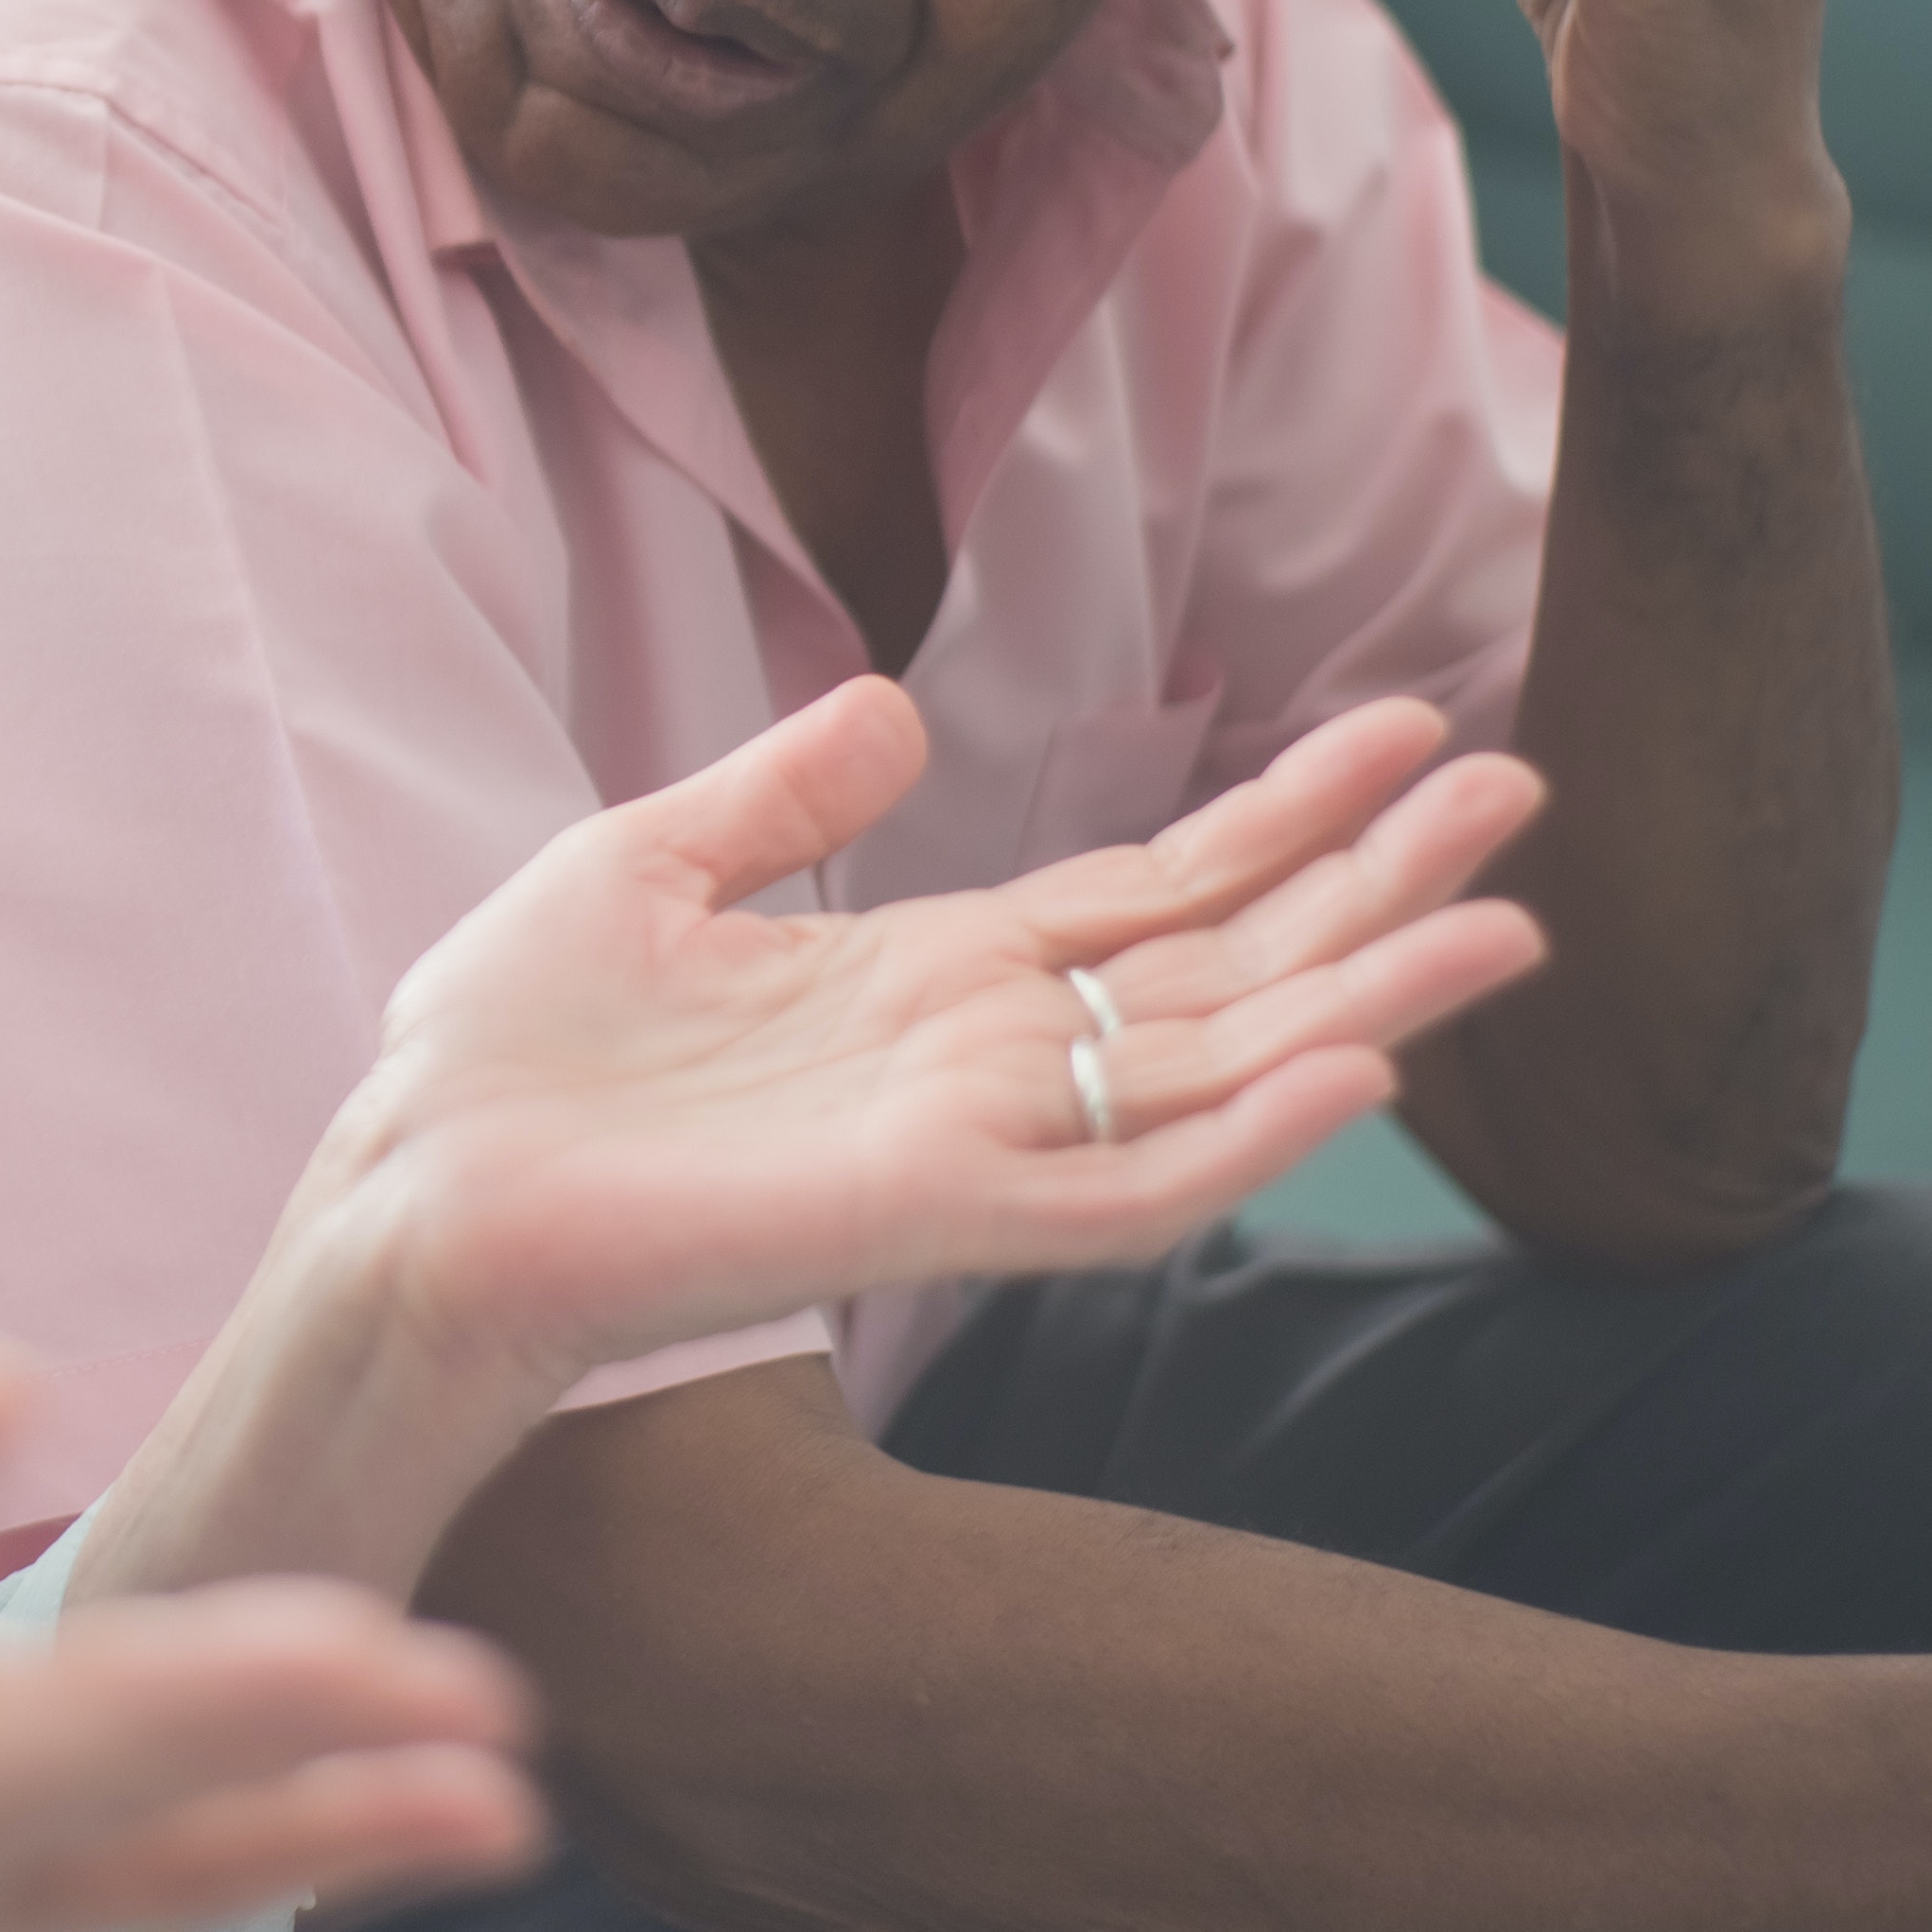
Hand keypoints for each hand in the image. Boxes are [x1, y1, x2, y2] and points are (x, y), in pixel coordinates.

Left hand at [318, 680, 1546, 1374]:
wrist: (404, 1191)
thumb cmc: (499, 1061)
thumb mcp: (644, 866)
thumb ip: (783, 794)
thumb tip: (898, 714)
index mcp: (926, 980)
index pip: (1155, 892)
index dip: (1285, 813)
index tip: (1415, 726)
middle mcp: (980, 1064)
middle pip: (1229, 966)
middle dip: (1374, 880)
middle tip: (1526, 789)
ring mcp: (969, 1145)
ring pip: (1217, 1070)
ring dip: (1365, 998)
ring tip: (1510, 919)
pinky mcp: (927, 1217)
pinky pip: (1122, 1188)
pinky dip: (1242, 1139)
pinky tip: (1353, 1076)